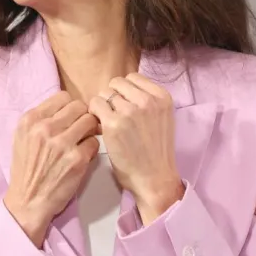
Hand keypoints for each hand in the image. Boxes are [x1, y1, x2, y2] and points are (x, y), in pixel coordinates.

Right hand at [3, 92, 99, 246]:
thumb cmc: (26, 169)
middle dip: (82, 117)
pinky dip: (91, 149)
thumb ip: (40, 120)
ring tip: (81, 142)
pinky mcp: (77, 159)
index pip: (63, 97)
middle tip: (80, 130)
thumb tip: (65, 107)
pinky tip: (82, 156)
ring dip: (89, 131)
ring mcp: (62, 143)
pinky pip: (95, 142)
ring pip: (90, 121)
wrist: (28, 201)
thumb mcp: (22, 137)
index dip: (70, 107)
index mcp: (30, 120)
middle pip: (79, 106)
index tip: (70, 118)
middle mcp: (45, 128)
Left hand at [88, 73, 183, 224]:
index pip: (132, 78)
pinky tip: (101, 128)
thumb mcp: (161, 118)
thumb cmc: (155, 151)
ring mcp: (130, 111)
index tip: (124, 107)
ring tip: (108, 123)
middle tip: (114, 116)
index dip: (124, 92)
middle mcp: (147, 100)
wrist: (155, 178)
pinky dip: (94, 114)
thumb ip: (146, 101)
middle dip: (112, 98)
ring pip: (104, 94)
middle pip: (116, 84)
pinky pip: (95, 105)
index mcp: (161, 97)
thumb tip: (121, 91)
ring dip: (102, 107)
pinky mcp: (114, 123)